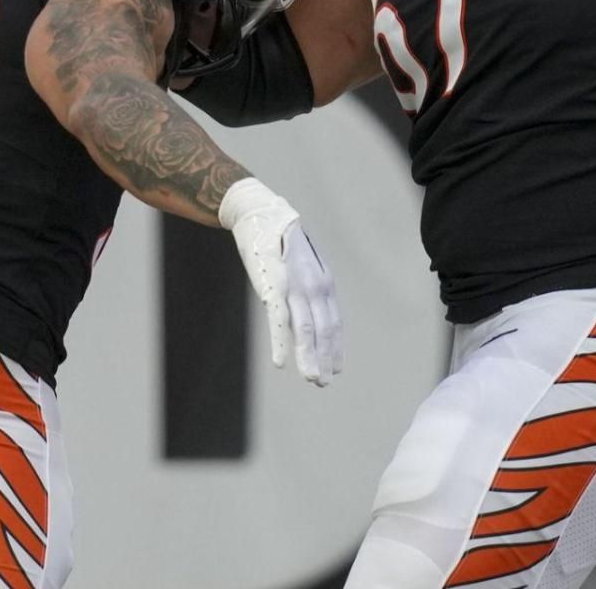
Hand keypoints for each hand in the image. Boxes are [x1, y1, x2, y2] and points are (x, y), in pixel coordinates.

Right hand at [219, 178, 343, 386]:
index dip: (335, 346)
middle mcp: (315, 286)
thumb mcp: (299, 270)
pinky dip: (280, 343)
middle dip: (325, 358)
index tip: (336, 367)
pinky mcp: (272, 286)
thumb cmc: (280, 244)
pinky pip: (278, 320)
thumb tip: (305, 323)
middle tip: (324, 382)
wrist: (260, 214)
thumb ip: (304, 296)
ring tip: (312, 379)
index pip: (333, 321)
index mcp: (323, 282)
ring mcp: (294, 286)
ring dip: (309, 357)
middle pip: (324, 330)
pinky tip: (280, 363)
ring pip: (306, 329)